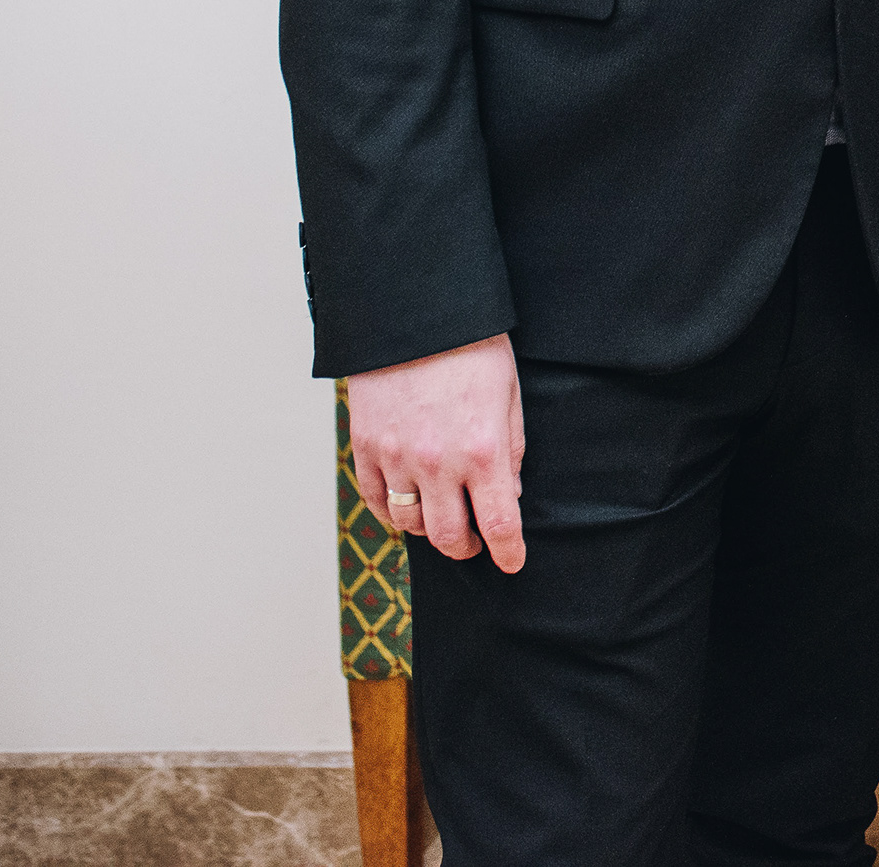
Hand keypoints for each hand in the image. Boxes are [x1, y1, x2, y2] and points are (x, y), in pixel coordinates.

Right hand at [346, 332, 526, 572]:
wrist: (415, 316)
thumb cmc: (473, 350)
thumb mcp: (509, 397)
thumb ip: (512, 451)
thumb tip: (510, 494)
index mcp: (483, 451)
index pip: (499, 522)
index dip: (508, 552)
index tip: (512, 563)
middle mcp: (437, 463)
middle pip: (449, 536)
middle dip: (467, 548)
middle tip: (475, 543)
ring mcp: (396, 458)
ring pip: (409, 523)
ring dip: (429, 530)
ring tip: (442, 517)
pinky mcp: (365, 447)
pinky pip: (375, 500)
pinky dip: (391, 512)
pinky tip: (406, 506)